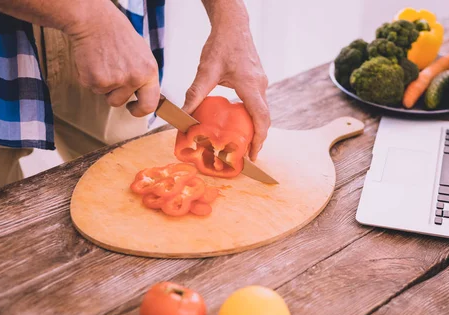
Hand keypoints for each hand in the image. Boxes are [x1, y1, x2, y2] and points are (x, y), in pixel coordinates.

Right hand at [65, 3, 159, 117]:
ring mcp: (116, 80)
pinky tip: (93, 61)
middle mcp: (135, 78)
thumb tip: (145, 94)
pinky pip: (91, 87)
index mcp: (149, 72)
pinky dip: (89, 76)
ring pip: (104, 95)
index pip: (150, 104)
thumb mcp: (142, 55)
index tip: (133, 108)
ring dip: (102, 84)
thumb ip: (144, 76)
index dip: (140, 111)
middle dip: (113, 95)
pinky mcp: (96, 80)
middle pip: (120, 102)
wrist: (95, 21)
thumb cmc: (118, 35)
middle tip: (110, 78)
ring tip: (103, 63)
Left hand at [182, 19, 269, 160]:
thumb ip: (196, 93)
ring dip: (256, 128)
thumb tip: (184, 114)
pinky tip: (240, 122)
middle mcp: (260, 86)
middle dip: (258, 138)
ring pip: (262, 111)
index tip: (253, 154)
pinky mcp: (257, 80)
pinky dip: (253, 117)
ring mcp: (261, 82)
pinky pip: (258, 103)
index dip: (259, 139)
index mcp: (250, 86)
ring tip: (244, 143)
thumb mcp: (206, 70)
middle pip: (264, 118)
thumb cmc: (222, 44)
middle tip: (248, 155)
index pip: (261, 118)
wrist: (233, 25)